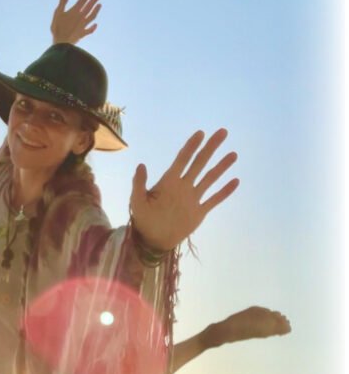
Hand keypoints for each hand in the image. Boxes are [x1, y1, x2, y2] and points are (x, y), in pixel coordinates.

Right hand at [51, 0, 100, 44]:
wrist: (62, 43)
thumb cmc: (58, 28)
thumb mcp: (58, 13)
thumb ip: (63, 1)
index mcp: (75, 11)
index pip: (83, 0)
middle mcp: (81, 17)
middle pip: (89, 7)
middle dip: (94, 0)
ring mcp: (83, 26)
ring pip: (91, 17)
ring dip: (96, 10)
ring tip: (99, 5)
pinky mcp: (82, 34)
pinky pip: (89, 30)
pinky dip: (93, 27)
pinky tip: (96, 24)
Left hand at [130, 129, 238, 251]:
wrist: (153, 240)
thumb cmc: (143, 219)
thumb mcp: (137, 202)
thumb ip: (139, 184)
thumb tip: (141, 165)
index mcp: (169, 182)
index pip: (183, 159)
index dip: (191, 146)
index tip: (201, 133)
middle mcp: (184, 186)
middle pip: (200, 163)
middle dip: (210, 147)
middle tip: (222, 132)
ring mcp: (193, 198)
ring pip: (210, 178)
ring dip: (221, 166)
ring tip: (233, 154)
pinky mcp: (199, 212)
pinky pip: (214, 200)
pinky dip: (225, 191)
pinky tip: (236, 181)